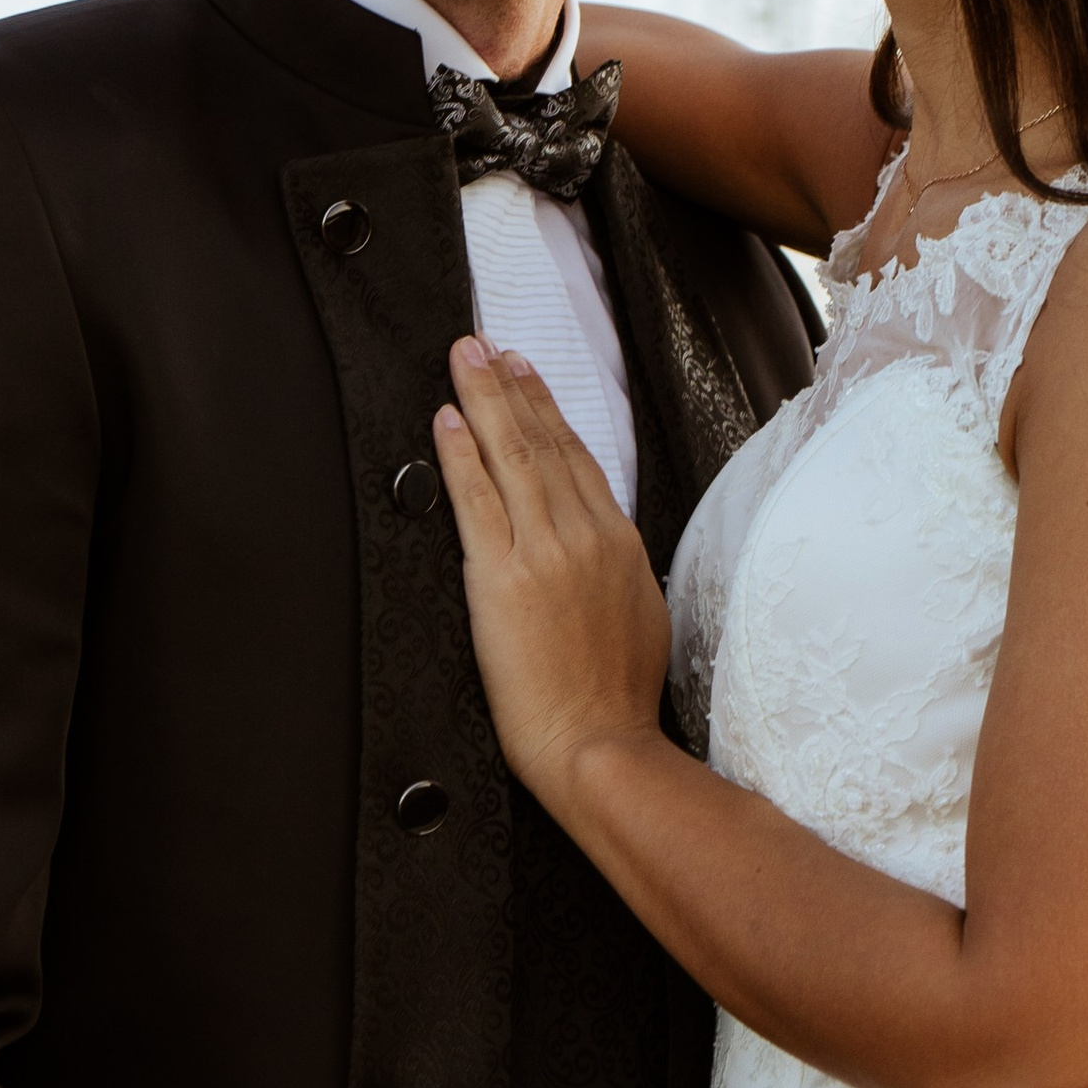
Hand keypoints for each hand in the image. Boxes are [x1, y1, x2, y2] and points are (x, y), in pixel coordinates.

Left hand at [434, 339, 671, 810]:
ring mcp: (544, 552)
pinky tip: (446, 421)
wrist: (600, 743)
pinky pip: (477, 499)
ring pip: (512, 455)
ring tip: (464, 359)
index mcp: (620, 545)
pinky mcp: (503, 578)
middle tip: (487, 343)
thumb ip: (618, 573)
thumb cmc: (618, 699)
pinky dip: (459, 453)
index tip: (529, 375)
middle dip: (512, 386)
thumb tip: (605, 553)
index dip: (549, 410)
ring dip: (484, 399)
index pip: (579, 458)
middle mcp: (584, 537)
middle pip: (544, 442)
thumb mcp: (640, 618)